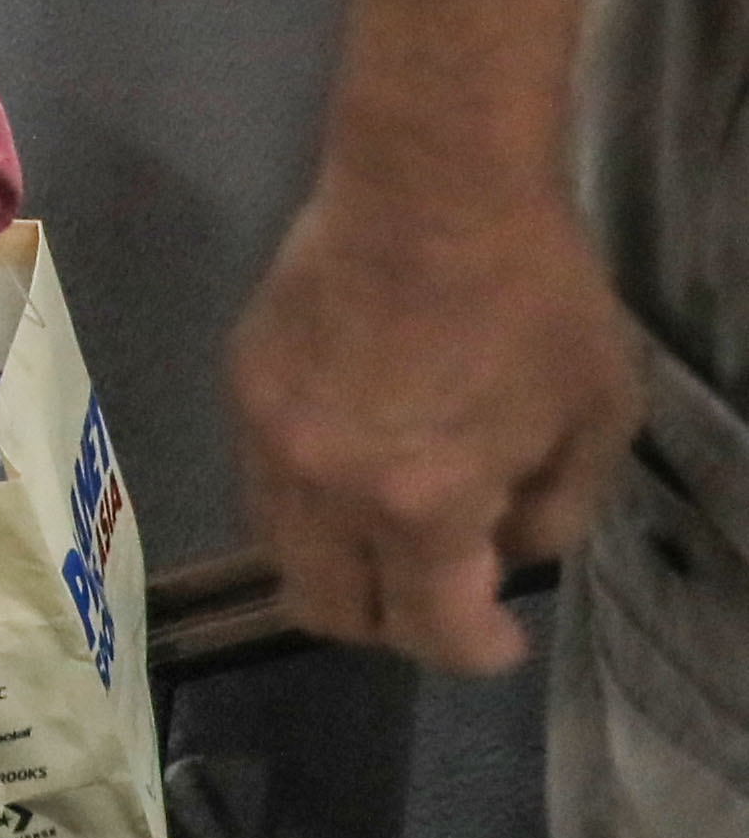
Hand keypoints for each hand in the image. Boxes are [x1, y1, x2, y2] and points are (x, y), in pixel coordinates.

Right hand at [232, 173, 636, 673]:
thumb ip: (557, 510)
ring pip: (282, 553)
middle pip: (330, 612)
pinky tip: (354, 458)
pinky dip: (308, 501)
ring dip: (340, 565)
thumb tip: (511, 548)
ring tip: (391, 529)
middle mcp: (326, 491)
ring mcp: (270, 439)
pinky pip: (262, 482)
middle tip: (443, 591)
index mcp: (422, 505)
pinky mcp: (240, 390)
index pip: (429, 632)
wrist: (432, 186)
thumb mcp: (597, 415)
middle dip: (393, 623)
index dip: (472, 651)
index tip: (500, 640)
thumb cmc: (535, 297)